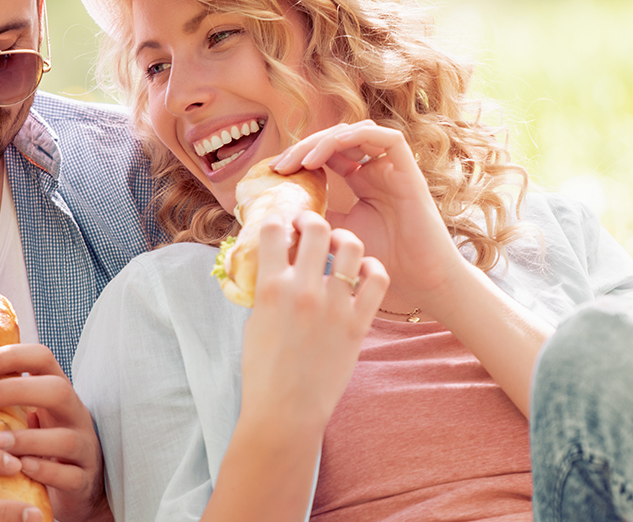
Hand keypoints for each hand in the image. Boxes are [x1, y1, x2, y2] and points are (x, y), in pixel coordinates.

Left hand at [0, 344, 110, 521]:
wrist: (77, 487)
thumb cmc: (41, 449)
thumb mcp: (24, 421)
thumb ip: (0, 409)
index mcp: (57, 394)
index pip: (43, 359)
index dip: (14, 355)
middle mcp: (75, 416)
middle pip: (58, 390)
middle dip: (19, 389)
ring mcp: (84, 448)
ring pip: (65, 438)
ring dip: (27, 439)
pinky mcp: (83, 480)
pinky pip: (69, 475)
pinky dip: (44, 471)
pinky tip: (20, 469)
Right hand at [239, 211, 387, 426]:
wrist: (286, 412)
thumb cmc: (264, 370)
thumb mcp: (255, 321)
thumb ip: (267, 288)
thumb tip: (277, 262)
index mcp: (270, 287)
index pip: (274, 229)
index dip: (279, 220)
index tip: (283, 225)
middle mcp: (304, 290)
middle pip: (317, 228)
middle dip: (312, 220)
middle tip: (311, 227)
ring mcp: (334, 306)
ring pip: (352, 246)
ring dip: (344, 239)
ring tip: (340, 246)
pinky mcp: (358, 323)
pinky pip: (377, 279)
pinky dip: (373, 268)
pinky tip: (364, 271)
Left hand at [273, 120, 467, 308]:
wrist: (421, 279)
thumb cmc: (383, 260)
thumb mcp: (337, 234)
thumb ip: (316, 215)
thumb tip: (279, 208)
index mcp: (361, 181)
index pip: (327, 153)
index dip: (300, 155)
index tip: (275, 172)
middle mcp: (376, 169)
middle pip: (337, 138)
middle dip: (306, 146)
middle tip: (282, 165)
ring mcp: (393, 168)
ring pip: (358, 132)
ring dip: (326, 140)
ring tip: (303, 161)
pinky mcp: (409, 170)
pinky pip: (388, 137)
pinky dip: (358, 136)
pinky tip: (331, 149)